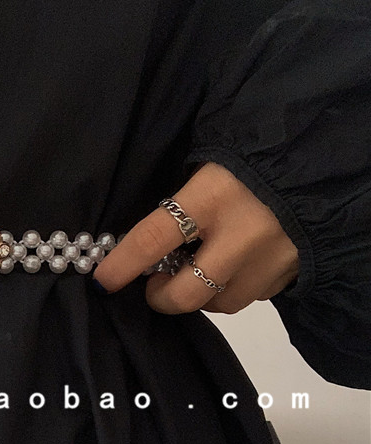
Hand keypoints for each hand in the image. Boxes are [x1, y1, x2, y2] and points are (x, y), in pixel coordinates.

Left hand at [92, 161, 300, 314]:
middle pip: (187, 293)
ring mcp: (272, 258)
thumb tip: (149, 239)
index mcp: (213, 196)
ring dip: (201, 294)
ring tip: (196, 271)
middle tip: (154, 284)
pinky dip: (236, 285)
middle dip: (162, 297)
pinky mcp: (293, 270)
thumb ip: (183, 199)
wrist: (338, 141)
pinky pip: (253, 294)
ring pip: (221, 301)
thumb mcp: (214, 163)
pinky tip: (236, 264)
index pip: (152, 239)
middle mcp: (242, 235)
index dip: (121, 266)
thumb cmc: (260, 150)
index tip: (104, 281)